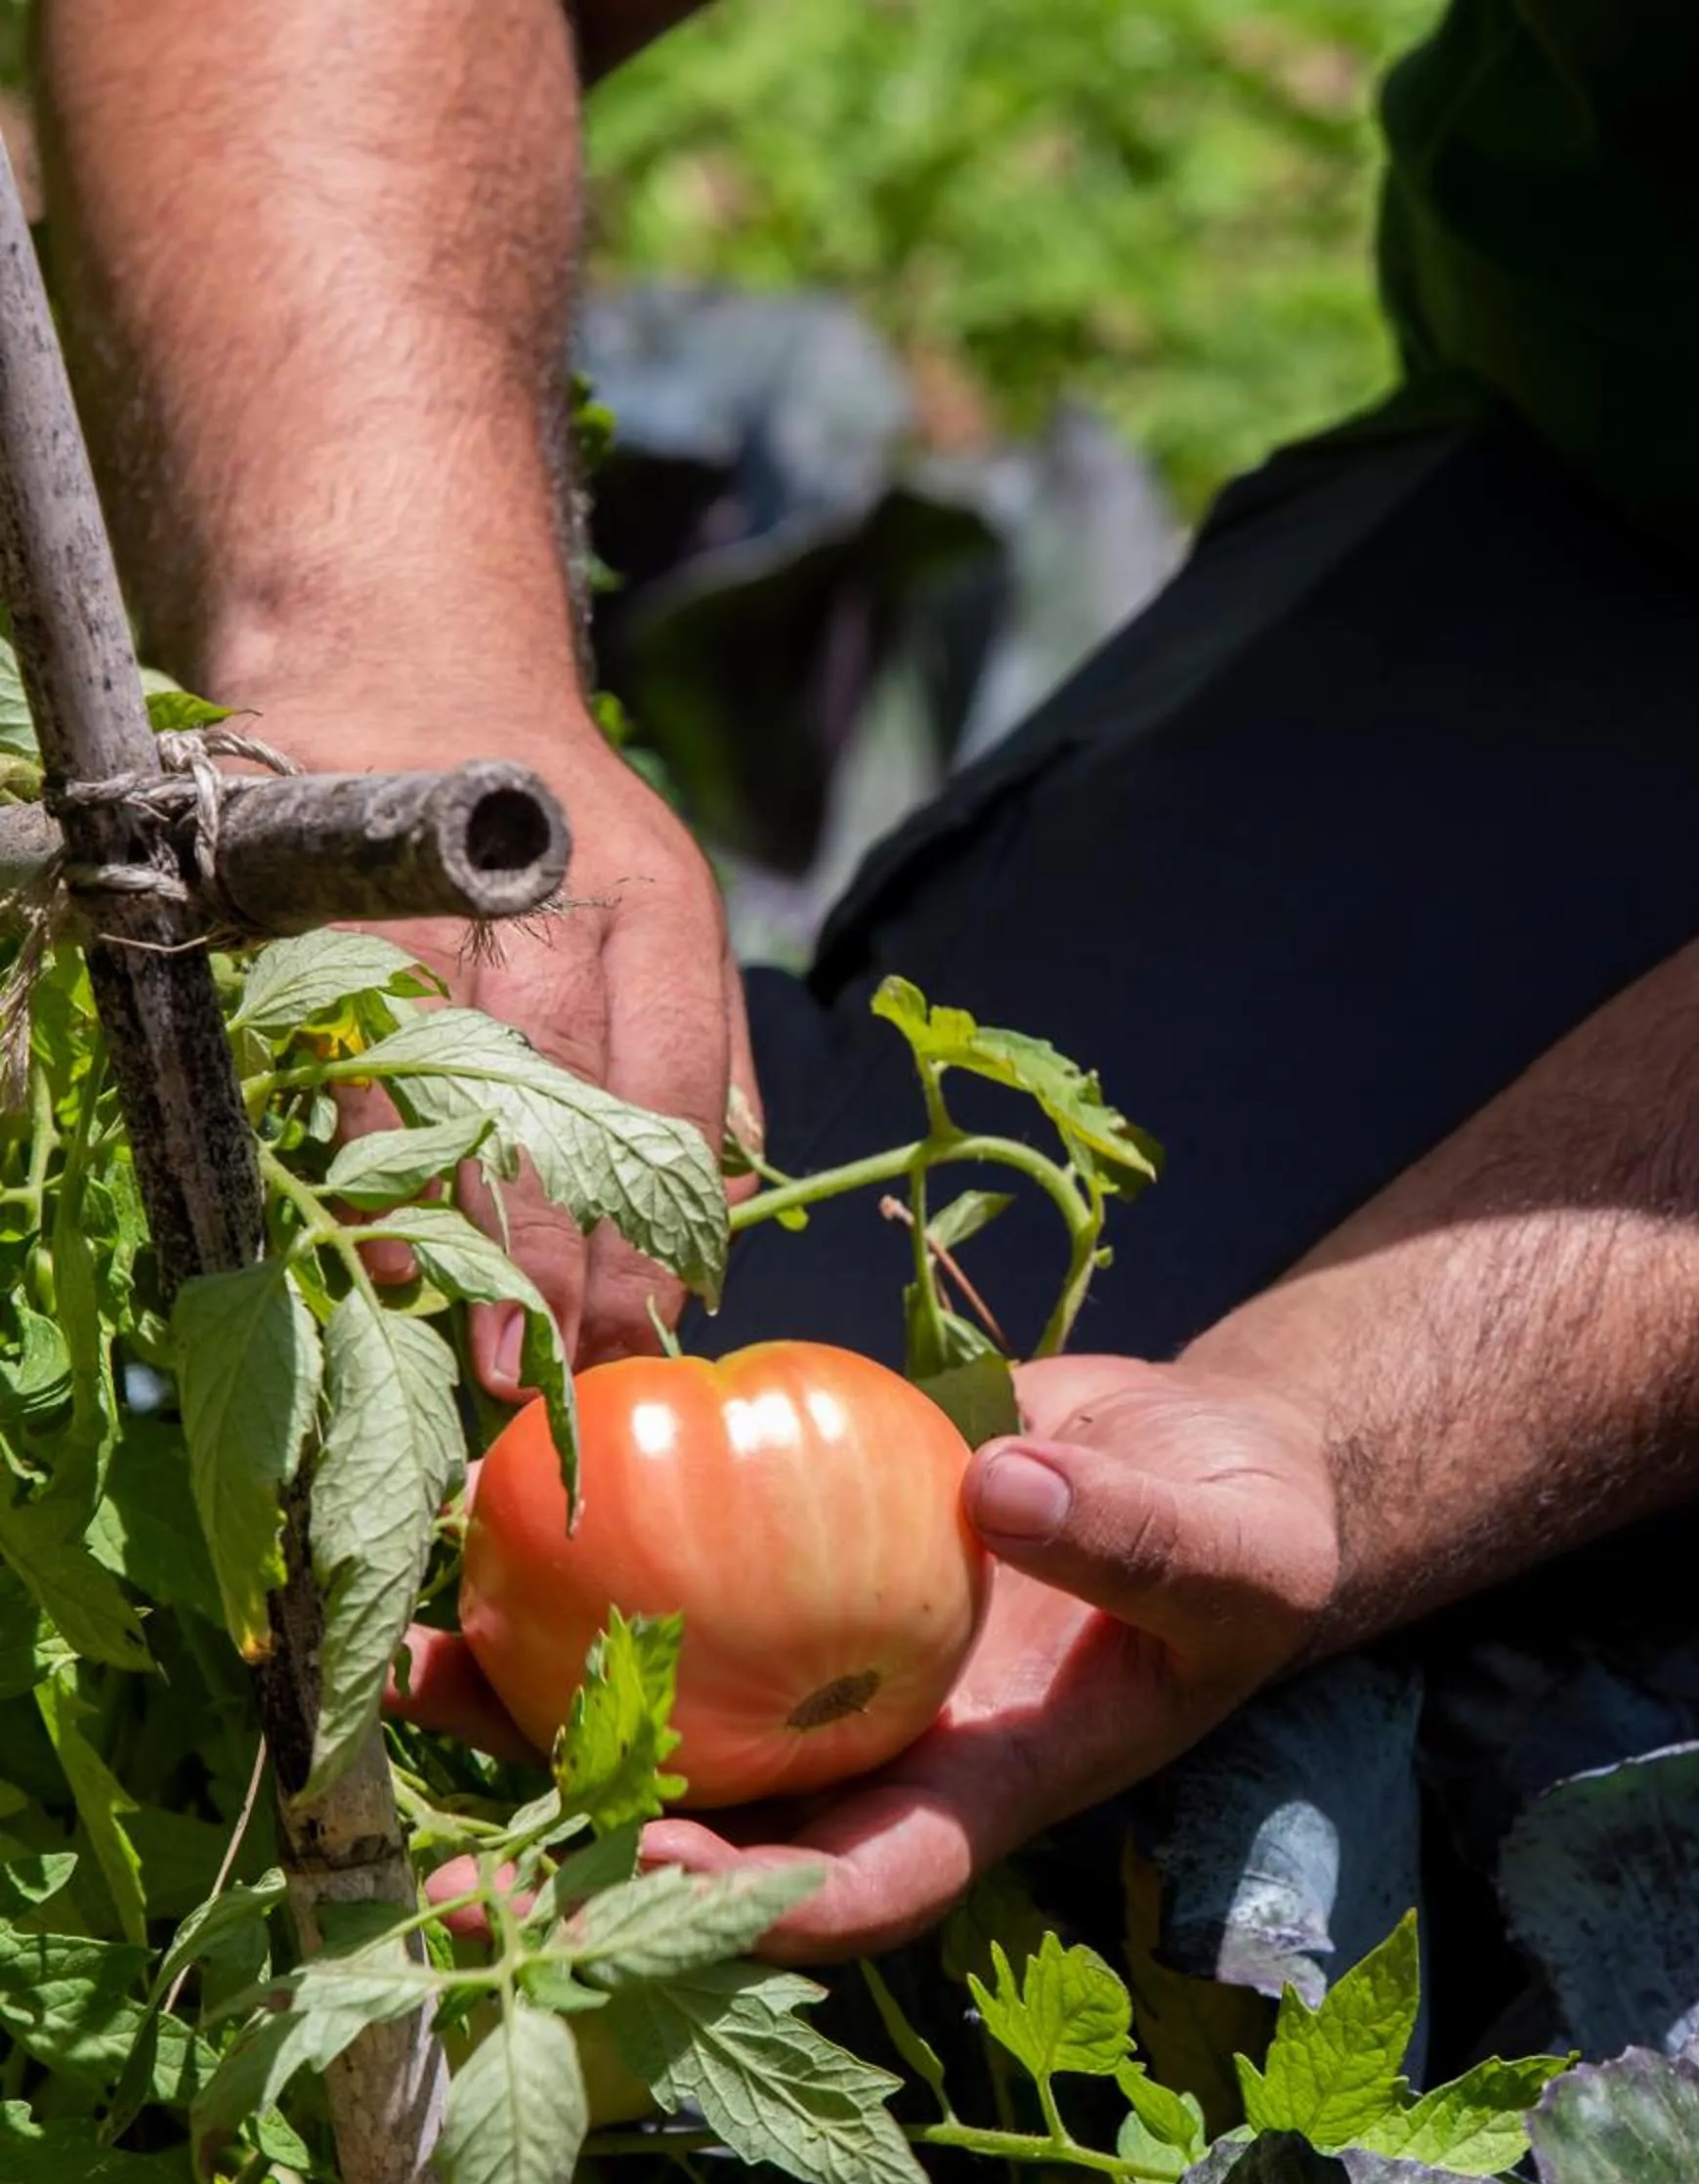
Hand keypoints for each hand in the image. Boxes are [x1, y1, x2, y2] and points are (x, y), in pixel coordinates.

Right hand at [238, 693, 752, 1383]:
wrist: (398, 656)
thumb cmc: (550, 822)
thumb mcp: (665, 909)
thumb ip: (705, 1054)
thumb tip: (735, 1206)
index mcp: (651, 902)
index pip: (668, 1081)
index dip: (661, 1216)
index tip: (651, 1324)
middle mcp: (545, 897)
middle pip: (562, 1097)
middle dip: (563, 1245)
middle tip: (560, 1367)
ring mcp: (422, 897)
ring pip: (451, 1087)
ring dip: (467, 1226)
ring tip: (483, 1342)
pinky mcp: (319, 903)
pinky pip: (342, 1056)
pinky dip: (366, 1162)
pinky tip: (381, 1247)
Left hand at [402, 1357, 1341, 1959]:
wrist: (1200, 1455)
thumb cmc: (1248, 1532)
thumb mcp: (1232, 1547)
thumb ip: (1133, 1541)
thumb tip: (1001, 1498)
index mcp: (981, 1792)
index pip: (860, 1889)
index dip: (751, 1913)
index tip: (644, 1880)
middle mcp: (877, 1754)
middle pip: (716, 1840)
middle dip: (581, 1873)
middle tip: (439, 1874)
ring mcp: (823, 1667)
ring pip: (662, 1719)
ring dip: (533, 1718)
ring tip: (410, 1675)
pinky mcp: (790, 1565)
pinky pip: (676, 1587)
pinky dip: (586, 1570)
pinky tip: (488, 1516)